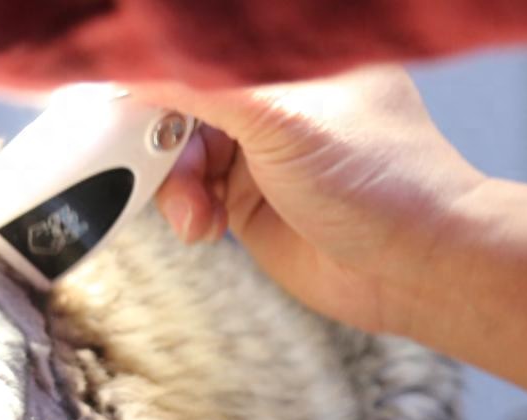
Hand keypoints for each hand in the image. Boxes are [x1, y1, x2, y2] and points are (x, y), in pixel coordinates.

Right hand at [140, 67, 526, 419]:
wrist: (412, 269)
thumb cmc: (377, 180)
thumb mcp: (280, 118)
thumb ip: (203, 86)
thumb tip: (135, 64)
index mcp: (292, 50)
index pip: (204, 43)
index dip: (157, 63)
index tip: (114, 84)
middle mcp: (273, 89)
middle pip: (179, 91)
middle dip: (155, 128)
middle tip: (136, 155)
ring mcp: (258, 144)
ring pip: (176, 146)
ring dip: (170, 182)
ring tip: (194, 211)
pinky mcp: (245, 196)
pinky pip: (187, 191)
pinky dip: (184, 209)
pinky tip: (204, 228)